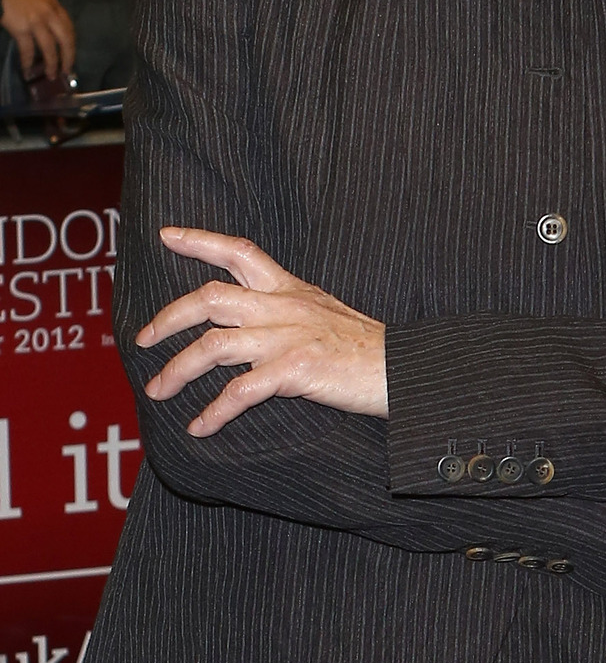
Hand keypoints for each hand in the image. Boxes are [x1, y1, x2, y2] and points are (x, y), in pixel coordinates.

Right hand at [2, 0, 75, 79]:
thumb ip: (46, 10)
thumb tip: (49, 29)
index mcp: (55, 5)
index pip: (70, 28)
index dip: (71, 45)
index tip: (71, 56)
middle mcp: (50, 13)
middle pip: (66, 40)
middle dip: (68, 58)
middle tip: (67, 71)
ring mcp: (37, 21)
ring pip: (50, 48)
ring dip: (51, 64)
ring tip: (50, 75)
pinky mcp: (22, 28)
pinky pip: (28, 49)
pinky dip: (28, 61)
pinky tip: (27, 69)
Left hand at [137, 227, 386, 434]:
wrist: (404, 368)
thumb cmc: (366, 348)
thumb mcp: (324, 312)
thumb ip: (287, 309)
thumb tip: (249, 322)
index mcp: (290, 289)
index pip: (239, 252)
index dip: (200, 241)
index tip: (167, 235)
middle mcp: (284, 306)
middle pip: (210, 297)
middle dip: (168, 318)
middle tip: (143, 339)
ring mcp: (289, 336)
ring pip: (213, 345)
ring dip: (176, 370)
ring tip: (158, 390)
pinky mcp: (296, 369)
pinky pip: (240, 390)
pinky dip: (213, 411)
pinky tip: (200, 427)